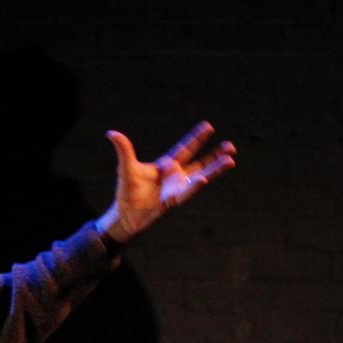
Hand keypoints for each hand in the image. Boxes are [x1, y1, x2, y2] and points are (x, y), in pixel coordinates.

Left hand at [100, 122, 235, 243]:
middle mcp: (176, 178)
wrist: (124, 216)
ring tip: (230, 161)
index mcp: (167, 166)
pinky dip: (194, 186)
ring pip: (199, 178)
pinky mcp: (173, 203)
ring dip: (214, 170)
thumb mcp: (127, 168)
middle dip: (214, 155)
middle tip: (231, 146)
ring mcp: (177, 191)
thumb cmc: (128, 192)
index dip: (196, 138)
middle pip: (199, 163)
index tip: (208, 126)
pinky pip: (186, 193)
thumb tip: (111, 133)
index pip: (185, 149)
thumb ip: (124, 150)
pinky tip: (205, 178)